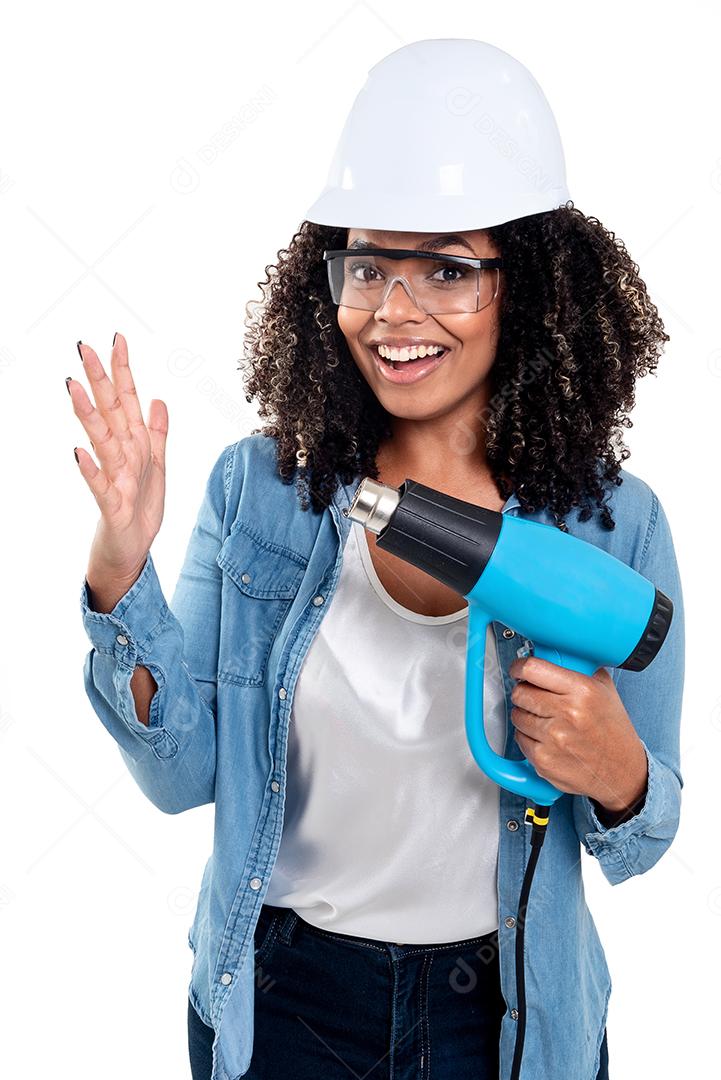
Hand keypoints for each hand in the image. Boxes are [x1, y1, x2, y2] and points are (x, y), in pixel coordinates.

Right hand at [67, 332, 168, 583]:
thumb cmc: (140, 509)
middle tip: (84, 348)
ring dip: (89, 415)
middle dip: (99, 380)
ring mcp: (113, 479)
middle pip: (109, 412)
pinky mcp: (111, 505)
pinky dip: (90, 469)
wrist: (132, 551)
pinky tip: (78, 452)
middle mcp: (120, 456)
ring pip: (101, 442)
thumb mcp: (157, 466)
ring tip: (75, 388)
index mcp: (133, 444)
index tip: (118, 339)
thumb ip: (157, 433)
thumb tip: (158, 399)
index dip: (124, 372)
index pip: (126, 401)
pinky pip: (100, 486)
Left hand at [508, 656, 647, 812]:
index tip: (518, 669)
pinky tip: (546, 737)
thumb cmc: (614, 732)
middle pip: (520, 693)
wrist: (623, 772)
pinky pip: (520, 739)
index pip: (533, 669)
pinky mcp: (544, 761)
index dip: (520, 667)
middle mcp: (567, 714)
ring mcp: (554, 739)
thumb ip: (581, 670)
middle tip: (533, 695)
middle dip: (523, 692)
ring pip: (517, 716)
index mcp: (582, 691)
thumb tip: (555, 654)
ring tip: (545, 719)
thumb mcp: (606, 691)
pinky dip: (528, 737)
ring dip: (526, 715)